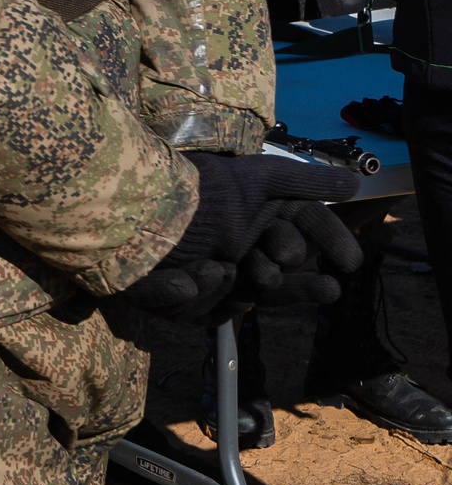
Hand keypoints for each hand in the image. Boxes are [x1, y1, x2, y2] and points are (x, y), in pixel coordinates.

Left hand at [123, 154, 362, 324]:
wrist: (129, 202)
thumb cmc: (195, 190)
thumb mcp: (253, 178)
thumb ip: (302, 181)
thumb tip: (356, 181)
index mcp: (256, 231)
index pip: (301, 245)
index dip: (325, 250)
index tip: (349, 261)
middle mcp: (236, 260)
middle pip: (277, 279)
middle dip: (280, 268)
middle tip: (271, 259)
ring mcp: (206, 284)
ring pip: (243, 299)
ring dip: (250, 284)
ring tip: (248, 272)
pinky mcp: (175, 301)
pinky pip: (189, 306)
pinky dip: (192, 289)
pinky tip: (199, 272)